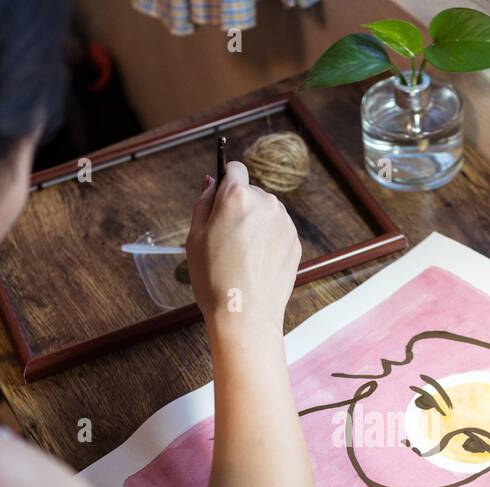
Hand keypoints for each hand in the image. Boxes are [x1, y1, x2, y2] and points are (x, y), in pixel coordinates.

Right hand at [186, 161, 299, 335]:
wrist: (245, 314)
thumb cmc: (215, 278)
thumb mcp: (195, 236)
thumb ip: (204, 202)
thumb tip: (212, 182)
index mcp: (238, 197)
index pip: (234, 169)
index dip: (225, 182)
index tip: (220, 197)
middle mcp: (266, 204)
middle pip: (251, 193)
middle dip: (239, 207)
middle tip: (225, 238)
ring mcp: (284, 223)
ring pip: (266, 212)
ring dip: (255, 224)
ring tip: (241, 255)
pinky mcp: (294, 242)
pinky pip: (278, 231)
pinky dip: (268, 241)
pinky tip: (256, 263)